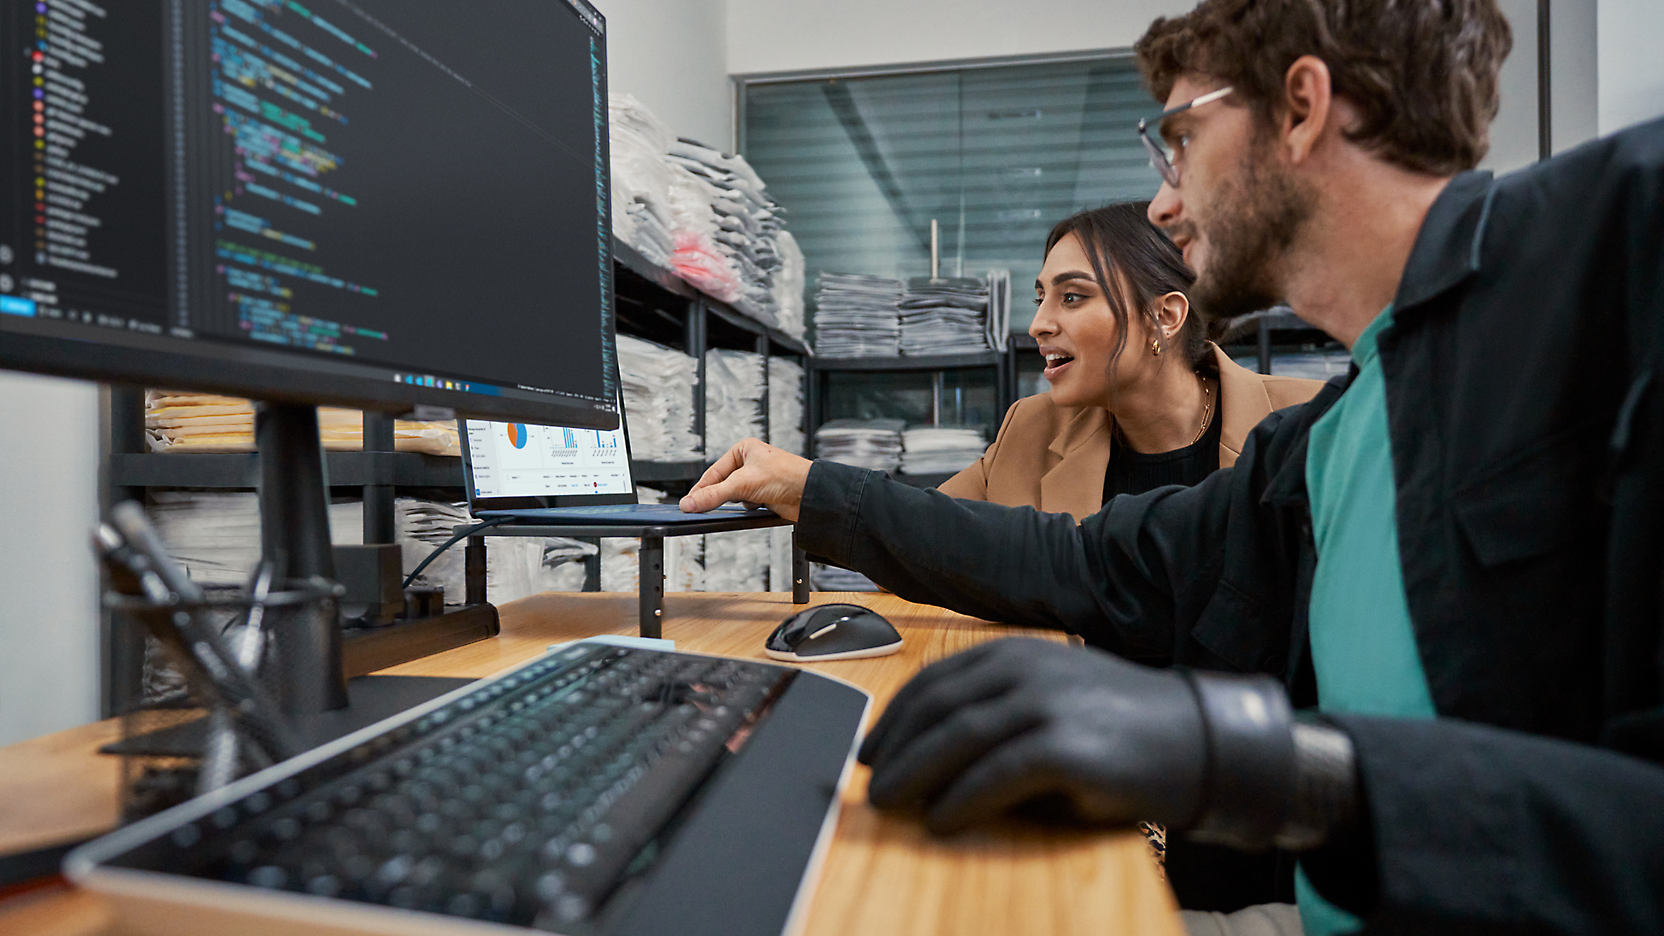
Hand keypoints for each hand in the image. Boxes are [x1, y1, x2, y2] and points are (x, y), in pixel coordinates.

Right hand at [680, 438, 810, 520]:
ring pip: (734, 496)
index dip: (700, 488)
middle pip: (722, 485)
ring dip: (739, 502)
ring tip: (748, 500)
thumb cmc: (787, 476)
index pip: (713, 471)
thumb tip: (690, 503)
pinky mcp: (765, 495)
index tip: (688, 503)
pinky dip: (750, 508)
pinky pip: (746, 505)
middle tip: (704, 508)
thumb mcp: (742, 484)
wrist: (811, 495)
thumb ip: (713, 495)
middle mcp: (750, 463)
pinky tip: (759, 506)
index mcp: (744, 449)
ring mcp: (758, 480)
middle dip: (721, 496)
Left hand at [859, 638, 1208, 834]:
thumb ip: (998, 707)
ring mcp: (1045, 705)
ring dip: (912, 773)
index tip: (870, 746)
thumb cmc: (1120, 724)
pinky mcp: (1064, 748)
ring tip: (886, 801)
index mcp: (1016, 654)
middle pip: (937, 708)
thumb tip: (928, 748)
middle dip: (894, 747)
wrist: (1196, 740)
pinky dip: (959, 800)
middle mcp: (1026, 670)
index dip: (895, 716)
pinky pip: (993, 776)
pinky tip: (940, 819)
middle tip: (867, 779)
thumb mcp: (1053, 694)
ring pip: (956, 739)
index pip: (936, 681)